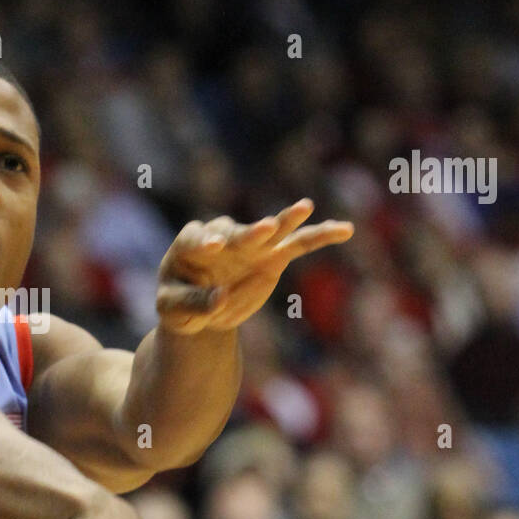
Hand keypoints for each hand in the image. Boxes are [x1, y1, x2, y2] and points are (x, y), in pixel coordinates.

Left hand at [156, 198, 353, 334]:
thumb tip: (220, 296)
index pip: (196, 239)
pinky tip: (344, 229)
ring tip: (305, 207)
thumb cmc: (179, 305)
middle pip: (236, 233)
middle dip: (251, 232)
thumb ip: (192, 304)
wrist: (201, 309)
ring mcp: (250, 246)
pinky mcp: (273, 256)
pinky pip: (299, 244)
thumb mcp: (174, 311)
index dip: (204, 241)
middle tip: (266, 228)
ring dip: (287, 221)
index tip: (214, 246)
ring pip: (272, 232)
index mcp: (189, 246)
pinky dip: (320, 236)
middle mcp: (222, 238)